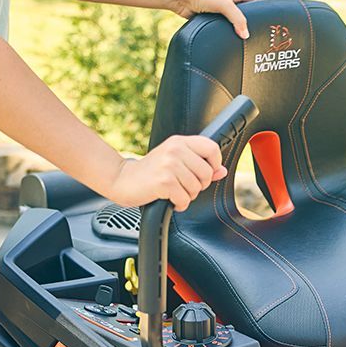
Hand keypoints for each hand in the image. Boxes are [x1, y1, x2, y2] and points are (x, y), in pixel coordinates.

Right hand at [107, 135, 228, 211]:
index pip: (212, 148)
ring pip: (196, 188)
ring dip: (188, 196)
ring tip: (175, 192)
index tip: (206, 173)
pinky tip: (170, 200)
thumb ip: (199, 164)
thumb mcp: (175, 161)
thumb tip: (222, 171)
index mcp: (179, 141)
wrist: (123, 179)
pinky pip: (184, 198)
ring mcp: (169, 165)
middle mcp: (175, 150)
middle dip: (199, 185)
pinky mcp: (164, 181)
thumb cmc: (150, 172)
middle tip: (185, 186)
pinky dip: (179, 204)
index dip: (215, 164)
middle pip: (207, 172)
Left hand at [168, 0, 260, 38]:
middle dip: (255, 22)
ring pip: (235, 23)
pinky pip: (223, 30)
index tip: (275, 17)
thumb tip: (246, 35)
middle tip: (264, 35)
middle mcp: (230, 4)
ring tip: (249, 43)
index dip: (266, 6)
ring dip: (240, 31)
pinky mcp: (211, 22)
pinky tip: (230, 44)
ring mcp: (220, 13)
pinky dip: (228, 36)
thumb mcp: (224, 5)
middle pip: (247, 13)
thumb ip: (237, 19)